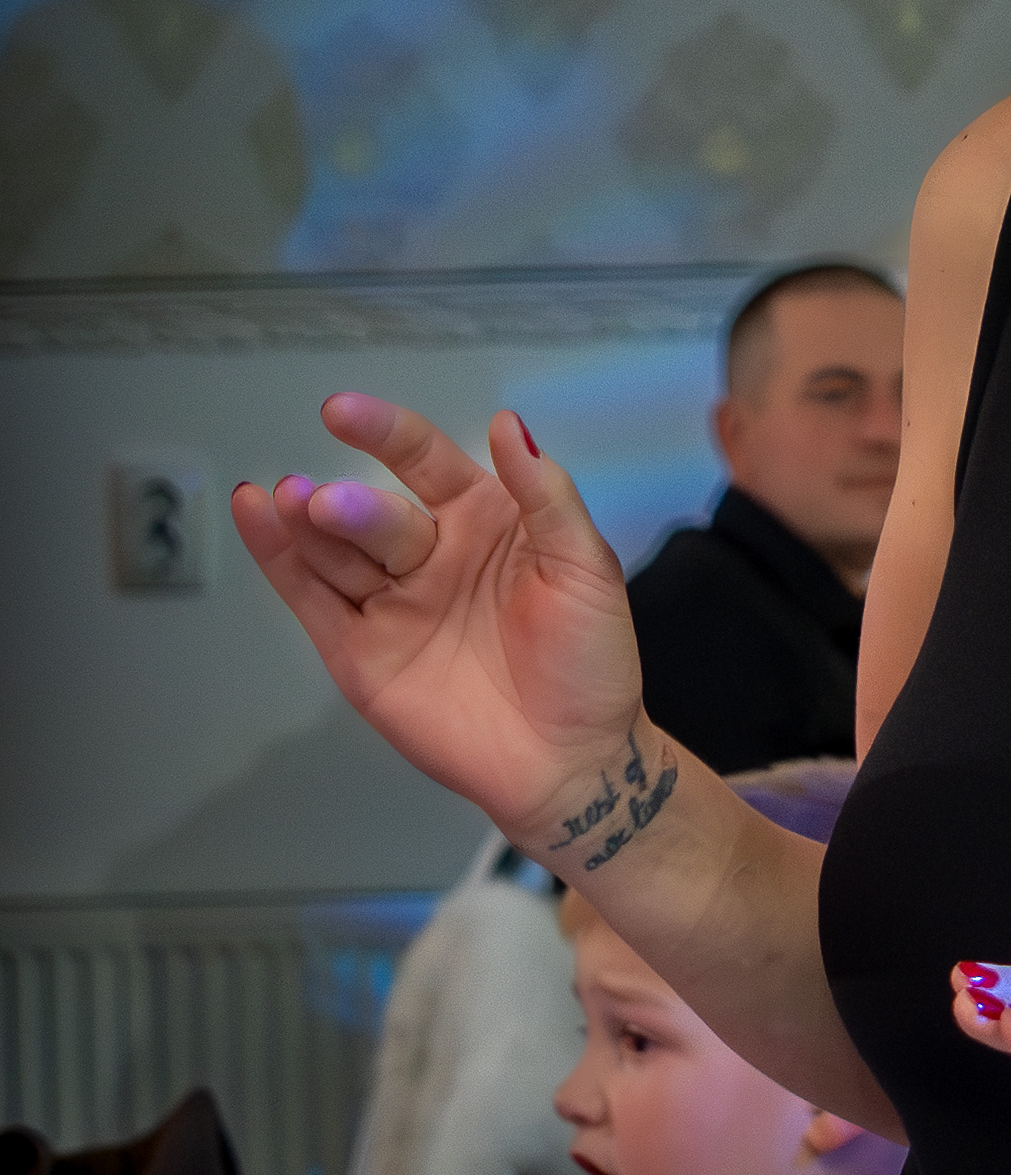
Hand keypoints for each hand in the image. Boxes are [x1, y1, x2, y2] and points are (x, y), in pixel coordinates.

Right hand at [231, 396, 647, 845]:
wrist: (573, 761)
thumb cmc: (592, 662)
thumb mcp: (586, 567)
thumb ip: (547, 496)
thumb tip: (509, 425)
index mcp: (485, 521)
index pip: (426, 462)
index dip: (386, 435)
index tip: (344, 412)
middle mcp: (430, 554)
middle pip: (376, 516)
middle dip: (351, 508)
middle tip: (328, 502)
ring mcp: (392, 603)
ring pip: (335, 553)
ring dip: (304, 525)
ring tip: (284, 500)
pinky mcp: (360, 653)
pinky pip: (311, 598)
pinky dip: (278, 559)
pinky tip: (255, 515)